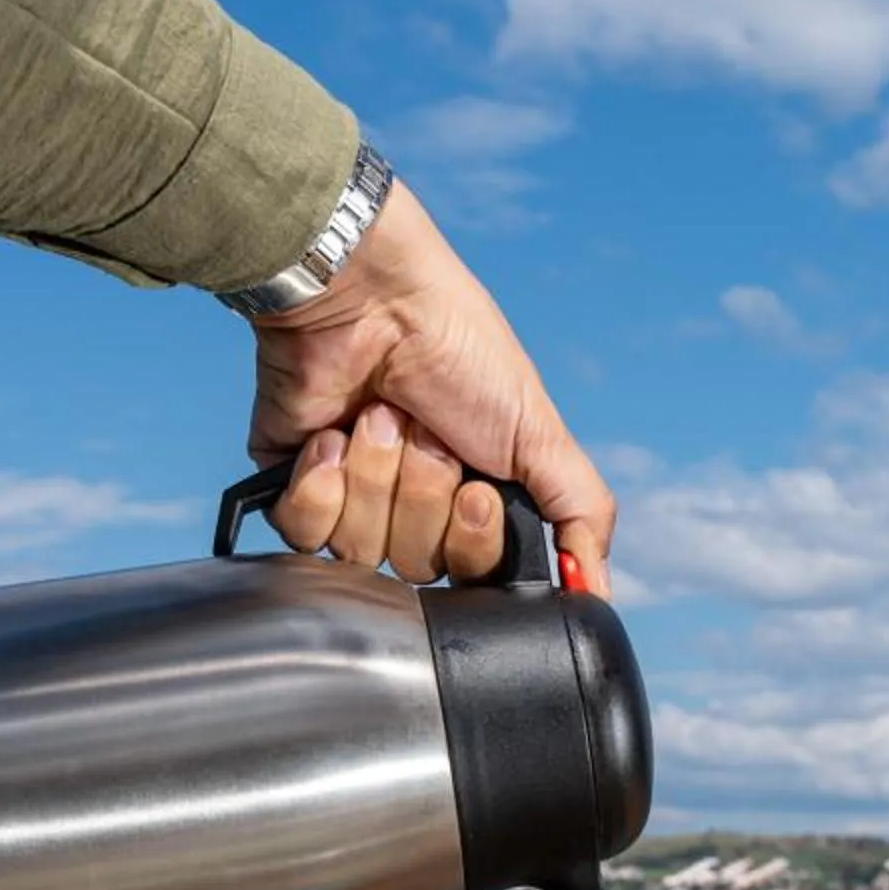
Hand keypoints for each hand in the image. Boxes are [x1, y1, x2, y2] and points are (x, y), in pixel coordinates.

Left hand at [244, 183, 616, 592]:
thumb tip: (596, 593)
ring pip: (358, 551)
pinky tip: (331, 436)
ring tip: (376, 416)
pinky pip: (303, 533)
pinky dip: (321, 482)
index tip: (475, 490)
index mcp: (475, 501)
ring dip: (375, 475)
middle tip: (425, 432)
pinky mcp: (293, 486)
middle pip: (417, 566)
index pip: (475, 575)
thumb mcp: (541, 433)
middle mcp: (415, 508)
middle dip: (423, 494)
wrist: (370, 296)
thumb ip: (581, 515)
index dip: (472, 541)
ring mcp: (353, 498)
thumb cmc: (459, 347)